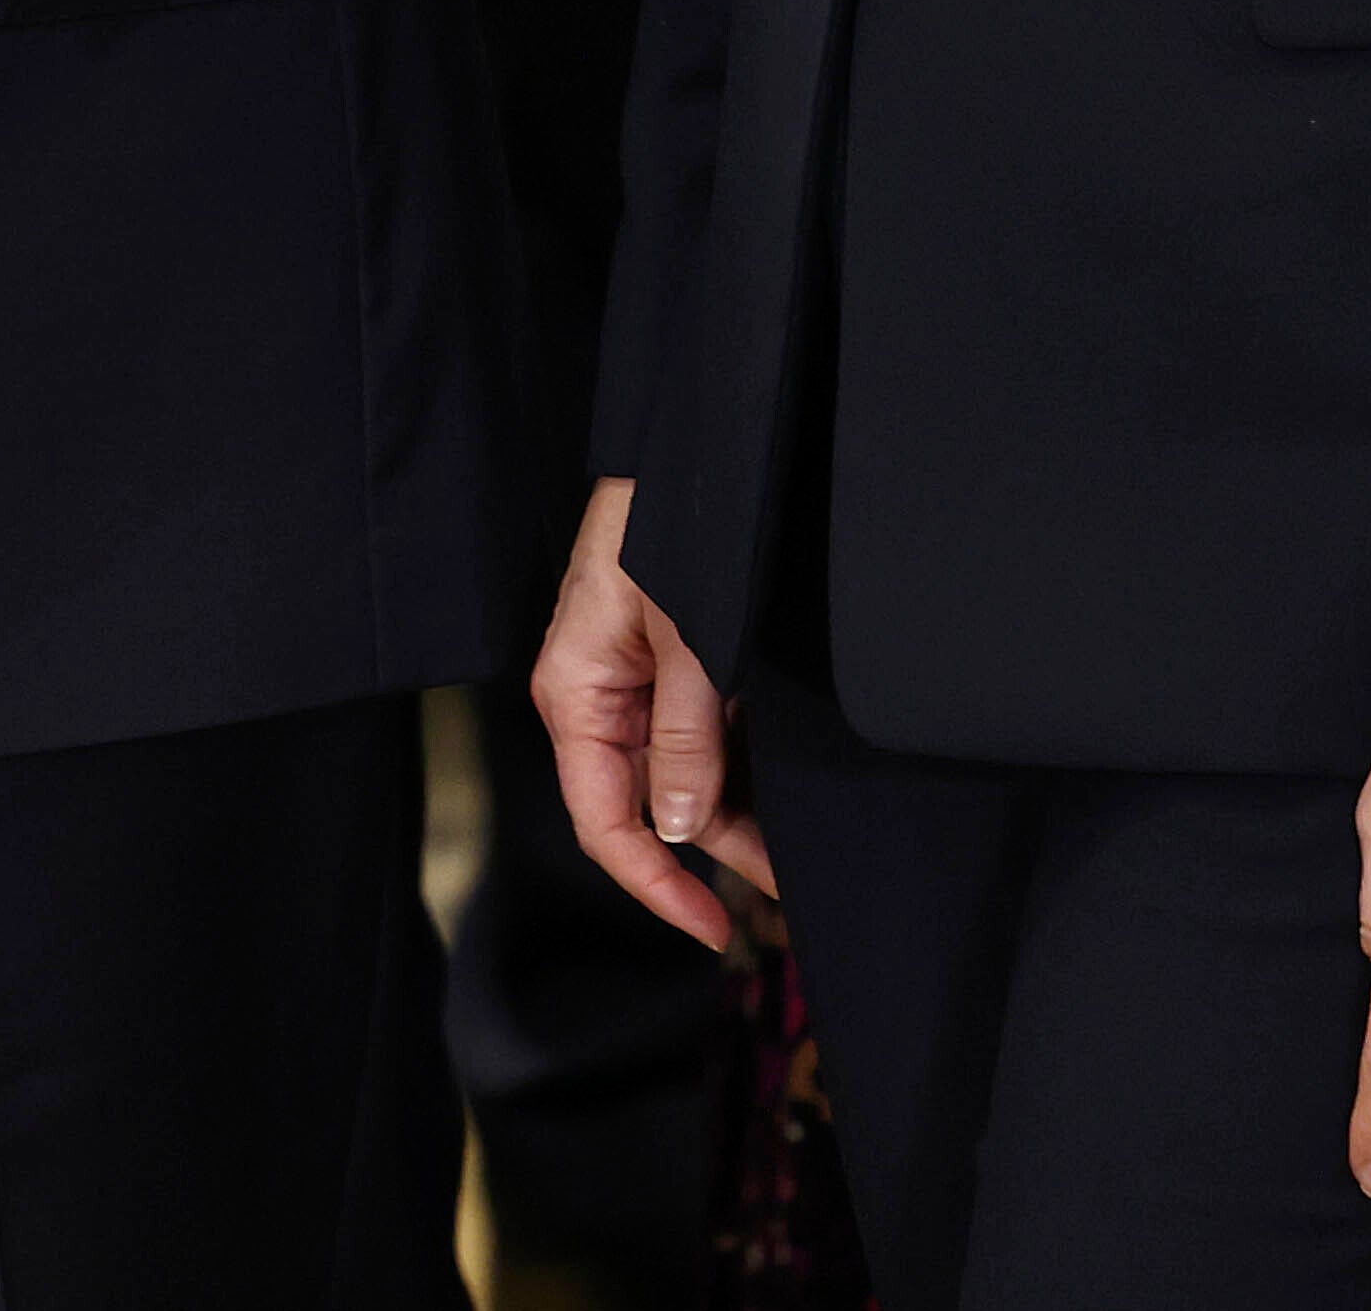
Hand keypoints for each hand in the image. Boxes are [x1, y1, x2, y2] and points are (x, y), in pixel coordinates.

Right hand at [531, 478, 767, 949]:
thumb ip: (686, 733)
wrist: (692, 441)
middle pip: (646, 807)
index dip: (656, 887)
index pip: (604, 822)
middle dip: (715, 855)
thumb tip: (678, 828)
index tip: (715, 929)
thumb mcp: (688, 633)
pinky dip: (734, 767)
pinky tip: (779, 787)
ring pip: (677, 775)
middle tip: (791, 889)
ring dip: (732, 813)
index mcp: (575, 694)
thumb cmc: (670, 519)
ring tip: (795, 848)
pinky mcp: (667, 661)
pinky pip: (696, 735)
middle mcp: (596, 698)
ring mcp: (632, 681)